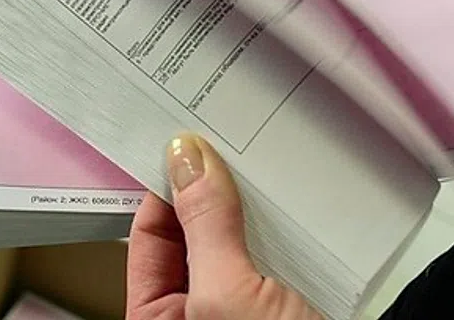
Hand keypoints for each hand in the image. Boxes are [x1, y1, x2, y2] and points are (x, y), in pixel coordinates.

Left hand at [127, 133, 321, 319]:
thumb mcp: (228, 293)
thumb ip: (206, 228)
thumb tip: (189, 164)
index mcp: (162, 317)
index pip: (150, 235)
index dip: (166, 189)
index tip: (188, 149)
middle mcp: (200, 310)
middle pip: (199, 231)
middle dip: (215, 193)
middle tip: (230, 151)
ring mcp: (246, 306)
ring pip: (244, 239)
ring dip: (260, 209)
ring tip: (270, 177)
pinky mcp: (289, 303)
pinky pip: (283, 254)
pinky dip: (293, 229)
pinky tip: (303, 207)